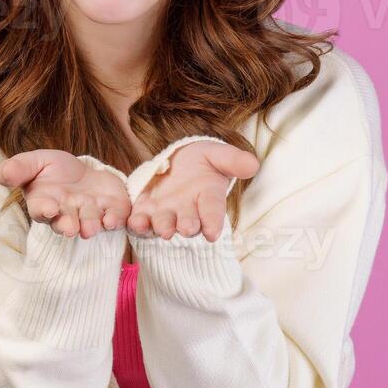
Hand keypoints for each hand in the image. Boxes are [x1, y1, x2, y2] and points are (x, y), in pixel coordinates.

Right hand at [0, 150, 130, 238]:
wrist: (85, 172)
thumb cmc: (55, 170)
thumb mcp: (36, 162)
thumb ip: (19, 168)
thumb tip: (3, 174)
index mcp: (45, 203)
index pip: (41, 210)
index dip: (44, 210)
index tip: (48, 208)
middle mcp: (67, 214)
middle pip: (66, 223)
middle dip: (68, 226)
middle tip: (70, 228)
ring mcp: (90, 215)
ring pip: (90, 224)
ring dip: (91, 225)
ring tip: (91, 227)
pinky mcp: (112, 211)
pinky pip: (114, 219)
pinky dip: (115, 220)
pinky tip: (112, 219)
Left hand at [127, 141, 259, 241]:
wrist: (177, 162)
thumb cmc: (202, 161)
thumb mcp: (218, 154)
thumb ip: (233, 160)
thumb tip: (253, 164)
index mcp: (208, 199)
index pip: (213, 212)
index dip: (213, 222)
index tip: (213, 233)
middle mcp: (188, 211)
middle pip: (188, 222)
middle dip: (188, 226)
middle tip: (187, 228)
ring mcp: (166, 212)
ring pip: (164, 224)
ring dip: (162, 227)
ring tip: (162, 229)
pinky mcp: (145, 210)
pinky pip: (141, 220)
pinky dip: (137, 224)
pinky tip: (134, 222)